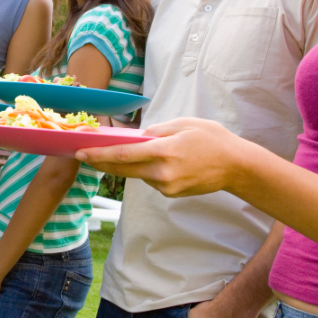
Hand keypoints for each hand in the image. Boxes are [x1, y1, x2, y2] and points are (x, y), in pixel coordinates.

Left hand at [75, 117, 250, 197]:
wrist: (236, 167)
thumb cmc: (212, 139)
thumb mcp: (185, 124)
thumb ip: (158, 130)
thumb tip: (138, 136)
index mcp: (165, 151)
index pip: (124, 154)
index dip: (100, 154)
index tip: (81, 152)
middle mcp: (163, 172)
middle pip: (123, 168)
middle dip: (101, 162)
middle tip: (82, 155)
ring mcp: (167, 186)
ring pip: (136, 174)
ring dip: (124, 165)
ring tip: (109, 154)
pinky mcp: (170, 193)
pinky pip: (150, 180)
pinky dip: (144, 170)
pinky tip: (147, 162)